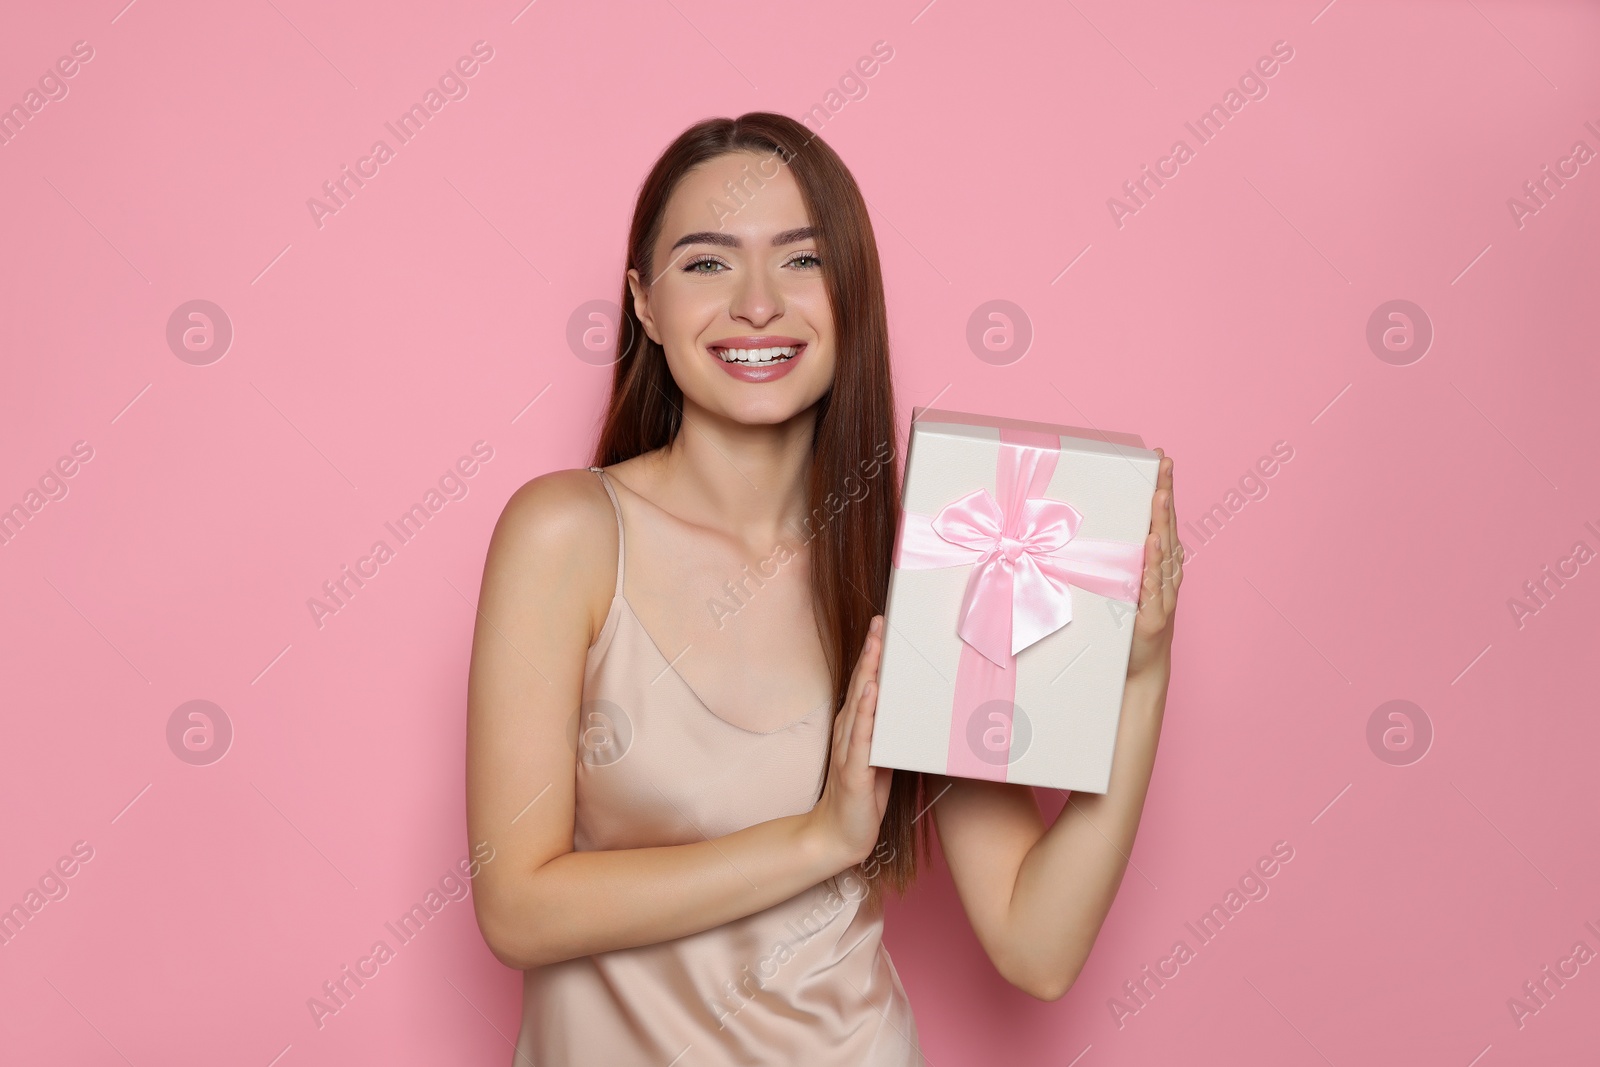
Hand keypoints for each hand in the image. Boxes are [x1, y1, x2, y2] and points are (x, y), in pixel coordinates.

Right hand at [807, 615, 893, 870]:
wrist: (840, 836)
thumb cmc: (864, 797)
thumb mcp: (884, 758)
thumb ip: (894, 733)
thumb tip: (918, 710)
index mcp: (857, 727)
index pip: (866, 683)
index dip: (874, 654)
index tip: (885, 626)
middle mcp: (849, 731)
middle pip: (861, 683)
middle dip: (872, 652)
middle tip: (882, 620)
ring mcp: (849, 749)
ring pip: (859, 702)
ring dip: (868, 672)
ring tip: (877, 644)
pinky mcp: (853, 770)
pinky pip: (860, 736)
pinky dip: (865, 712)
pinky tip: (871, 691)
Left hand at [1127, 450, 1181, 680]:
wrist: (1137, 674)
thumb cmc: (1125, 629)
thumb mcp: (1118, 588)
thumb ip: (1114, 562)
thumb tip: (1081, 531)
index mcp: (1158, 565)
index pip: (1161, 519)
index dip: (1163, 489)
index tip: (1161, 458)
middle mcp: (1166, 576)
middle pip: (1168, 528)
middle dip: (1166, 494)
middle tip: (1164, 464)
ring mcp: (1163, 596)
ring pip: (1165, 554)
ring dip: (1162, 523)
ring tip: (1160, 494)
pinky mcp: (1154, 618)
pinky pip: (1155, 587)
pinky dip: (1155, 565)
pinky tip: (1154, 544)